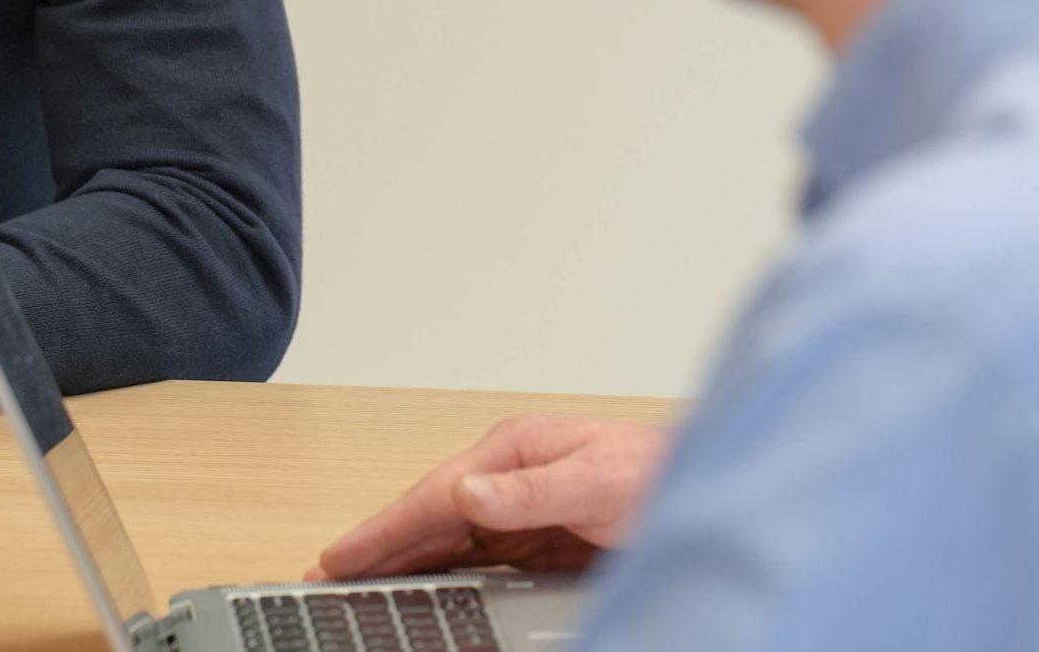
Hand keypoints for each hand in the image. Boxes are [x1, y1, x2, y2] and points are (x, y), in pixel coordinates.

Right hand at [309, 417, 667, 581]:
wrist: (710, 493)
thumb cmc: (661, 477)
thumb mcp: (597, 482)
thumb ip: (532, 490)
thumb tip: (468, 493)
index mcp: (513, 450)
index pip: (433, 496)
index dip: (383, 529)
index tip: (341, 555)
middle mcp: (509, 474)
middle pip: (429, 517)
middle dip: (378, 546)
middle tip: (327, 576)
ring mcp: (521, 504)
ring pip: (447, 539)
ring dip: (404, 561)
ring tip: (359, 584)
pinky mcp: (537, 534)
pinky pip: (476, 557)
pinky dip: (442, 573)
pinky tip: (422, 587)